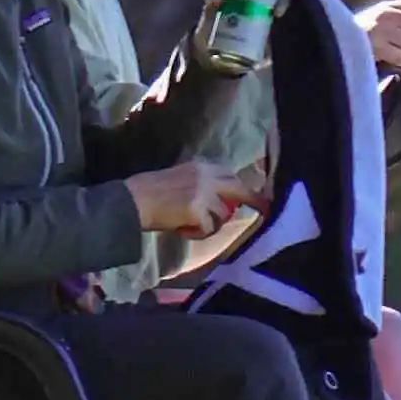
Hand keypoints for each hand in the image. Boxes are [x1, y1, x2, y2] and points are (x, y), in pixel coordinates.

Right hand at [129, 155, 254, 238]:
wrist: (133, 200)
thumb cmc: (150, 192)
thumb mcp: (179, 178)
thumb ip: (201, 184)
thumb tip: (221, 200)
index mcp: (201, 166)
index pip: (230, 174)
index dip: (242, 186)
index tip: (254, 194)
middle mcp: (206, 175)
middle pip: (239, 188)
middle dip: (255, 200)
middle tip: (267, 209)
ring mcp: (204, 192)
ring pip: (223, 214)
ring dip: (211, 224)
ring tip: (189, 226)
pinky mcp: (198, 209)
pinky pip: (208, 228)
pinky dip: (197, 233)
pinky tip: (182, 230)